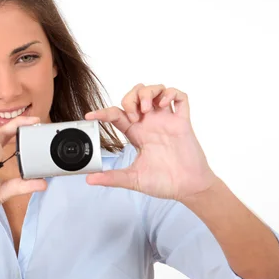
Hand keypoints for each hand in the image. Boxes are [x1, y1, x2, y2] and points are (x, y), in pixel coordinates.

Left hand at [84, 83, 218, 201]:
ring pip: (156, 90)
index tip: (90, 116)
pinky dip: (171, 94)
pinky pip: (180, 97)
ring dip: (148, 93)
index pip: (116, 114)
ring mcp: (167, 120)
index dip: (102, 112)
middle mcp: (150, 123)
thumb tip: (90, 179)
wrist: (188, 188)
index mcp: (136, 134)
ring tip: (147, 109)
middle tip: (134, 115)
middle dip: (130, 98)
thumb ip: (112, 177)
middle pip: (135, 95)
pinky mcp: (183, 122)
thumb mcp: (133, 179)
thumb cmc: (163, 183)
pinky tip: (165, 105)